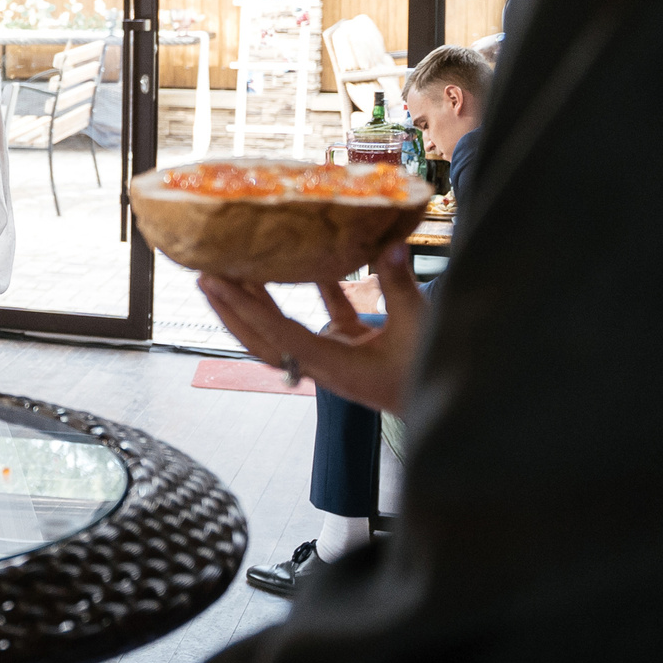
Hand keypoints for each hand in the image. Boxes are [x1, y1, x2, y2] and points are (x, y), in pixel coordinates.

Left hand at [196, 243, 420, 412]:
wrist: (458, 416)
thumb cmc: (436, 378)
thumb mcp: (421, 330)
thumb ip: (401, 287)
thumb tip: (390, 245)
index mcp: (334, 367)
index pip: (278, 334)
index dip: (246, 307)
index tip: (216, 283)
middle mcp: (325, 366)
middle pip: (263, 341)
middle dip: (232, 311)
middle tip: (204, 275)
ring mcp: (336, 359)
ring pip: (284, 332)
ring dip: (258, 304)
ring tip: (232, 270)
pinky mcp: (353, 350)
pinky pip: (325, 320)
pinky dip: (316, 293)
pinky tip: (309, 263)